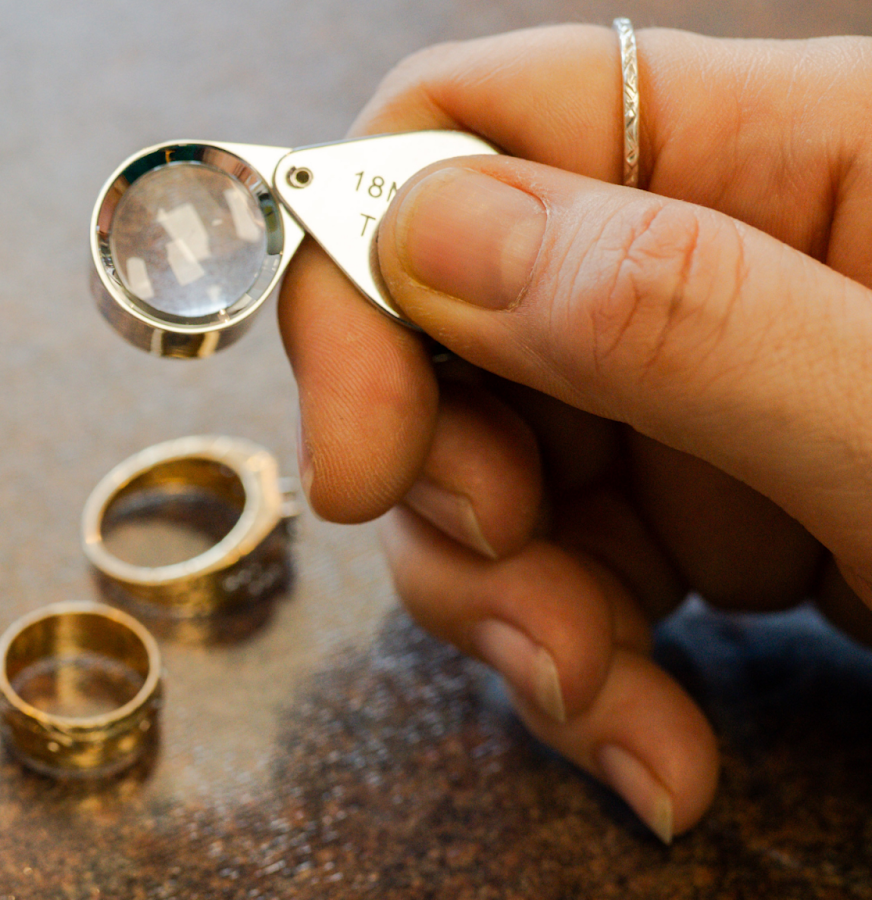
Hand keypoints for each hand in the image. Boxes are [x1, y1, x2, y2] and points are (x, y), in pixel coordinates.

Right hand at [279, 25, 871, 839]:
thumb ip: (684, 316)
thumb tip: (430, 230)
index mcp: (802, 151)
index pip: (481, 122)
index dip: (372, 268)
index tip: (362, 454)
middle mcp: (732, 252)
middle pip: (454, 317)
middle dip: (454, 481)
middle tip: (518, 595)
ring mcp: (713, 389)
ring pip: (488, 460)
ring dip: (512, 606)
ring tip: (608, 707)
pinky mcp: (715, 507)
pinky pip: (561, 562)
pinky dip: (574, 663)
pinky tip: (647, 739)